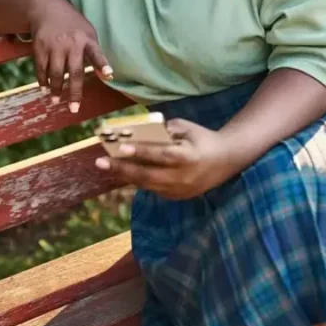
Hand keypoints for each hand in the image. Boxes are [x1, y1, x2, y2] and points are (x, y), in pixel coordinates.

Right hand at [28, 0, 112, 111]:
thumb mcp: (88, 33)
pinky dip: (43, 81)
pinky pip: (41, 69)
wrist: (46, 8)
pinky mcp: (40, 47)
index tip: (109, 75)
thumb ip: (95, 53)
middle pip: (74, 72)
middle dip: (74, 92)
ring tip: (56, 101)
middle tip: (74, 108)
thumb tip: (106, 76)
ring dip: (55, 89)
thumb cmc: (73, 26)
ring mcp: (54, 45)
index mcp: (87, 40)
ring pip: (55, 73)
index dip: (103, 65)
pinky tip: (45, 89)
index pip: (97, 53)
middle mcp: (71, 43)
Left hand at [94, 118, 237, 199]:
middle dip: (122, 168)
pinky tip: (123, 172)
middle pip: (148, 175)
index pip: (160, 155)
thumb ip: (166, 130)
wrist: (226, 161)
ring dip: (126, 175)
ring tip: (107, 166)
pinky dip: (138, 180)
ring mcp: (179, 190)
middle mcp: (183, 177)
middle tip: (100, 162)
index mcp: (188, 157)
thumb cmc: (202, 139)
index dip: (140, 152)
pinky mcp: (177, 197)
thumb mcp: (187, 128)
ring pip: (147, 185)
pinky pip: (153, 189)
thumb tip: (140, 132)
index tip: (121, 147)